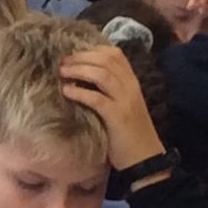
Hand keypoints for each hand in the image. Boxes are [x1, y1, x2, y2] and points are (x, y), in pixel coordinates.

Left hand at [58, 45, 164, 169]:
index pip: (115, 54)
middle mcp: (130, 86)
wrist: (145, 158)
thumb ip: (108, 90)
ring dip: (79, 70)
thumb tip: (82, 79)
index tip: (74, 53)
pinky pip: (96, 98)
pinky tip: (67, 91)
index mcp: (132, 82)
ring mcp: (125, 100)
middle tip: (63, 62)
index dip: (92, 50)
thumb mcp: (122, 105)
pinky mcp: (117, 116)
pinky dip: (80, 92)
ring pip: (102, 74)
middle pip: (106, 59)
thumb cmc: (129, 133)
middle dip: (81, 57)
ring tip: (62, 72)